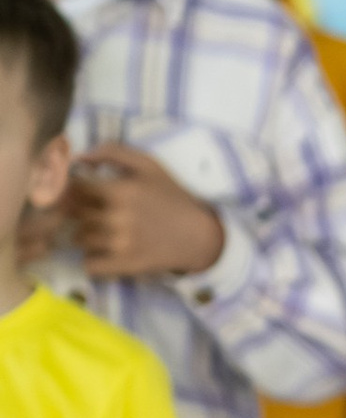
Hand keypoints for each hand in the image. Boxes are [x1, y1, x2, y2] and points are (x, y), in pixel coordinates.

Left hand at [68, 144, 224, 280]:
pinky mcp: (125, 266)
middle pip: (73, 213)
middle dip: (77, 210)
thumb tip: (79, 157)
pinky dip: (91, 260)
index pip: (74, 187)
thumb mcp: (148, 165)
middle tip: (89, 210)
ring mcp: (120, 244)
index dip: (73, 188)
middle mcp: (117, 218)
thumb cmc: (172, 196)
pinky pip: (90, 265)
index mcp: (119, 191)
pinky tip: (103, 252)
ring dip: (83, 235)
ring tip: (99, 232)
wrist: (199, 235)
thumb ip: (113, 152)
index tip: (82, 190)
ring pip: (79, 239)